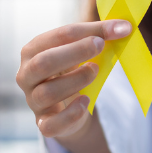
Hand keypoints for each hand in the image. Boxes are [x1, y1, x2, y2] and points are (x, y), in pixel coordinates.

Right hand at [16, 20, 131, 152]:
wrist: (67, 105)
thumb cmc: (72, 70)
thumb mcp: (81, 51)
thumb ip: (100, 37)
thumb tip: (124, 27)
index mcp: (34, 50)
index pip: (58, 36)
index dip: (89, 31)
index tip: (118, 29)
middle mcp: (27, 74)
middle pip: (43, 63)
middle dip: (75, 52)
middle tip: (100, 45)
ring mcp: (33, 100)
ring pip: (47, 93)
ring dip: (75, 80)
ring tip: (95, 70)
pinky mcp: (44, 123)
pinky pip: (50, 125)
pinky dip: (69, 114)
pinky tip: (86, 102)